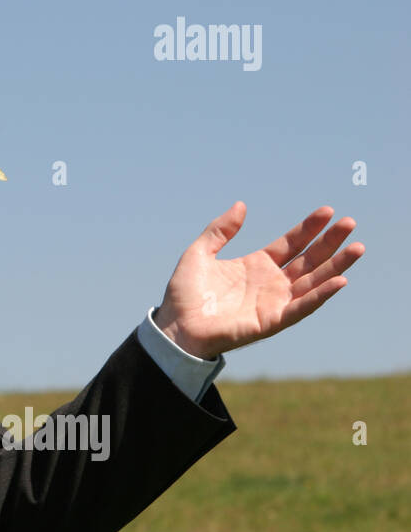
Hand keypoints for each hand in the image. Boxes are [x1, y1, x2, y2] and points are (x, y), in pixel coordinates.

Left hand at [152, 202, 363, 359]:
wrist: (175, 326)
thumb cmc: (185, 294)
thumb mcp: (199, 253)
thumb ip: (219, 230)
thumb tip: (241, 205)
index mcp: (256, 265)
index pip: (291, 244)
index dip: (308, 228)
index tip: (327, 211)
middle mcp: (270, 283)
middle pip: (309, 260)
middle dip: (330, 242)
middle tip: (350, 222)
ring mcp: (273, 302)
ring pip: (313, 282)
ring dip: (336, 266)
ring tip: (357, 247)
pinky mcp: (272, 321)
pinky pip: (301, 308)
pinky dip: (320, 296)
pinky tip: (339, 281)